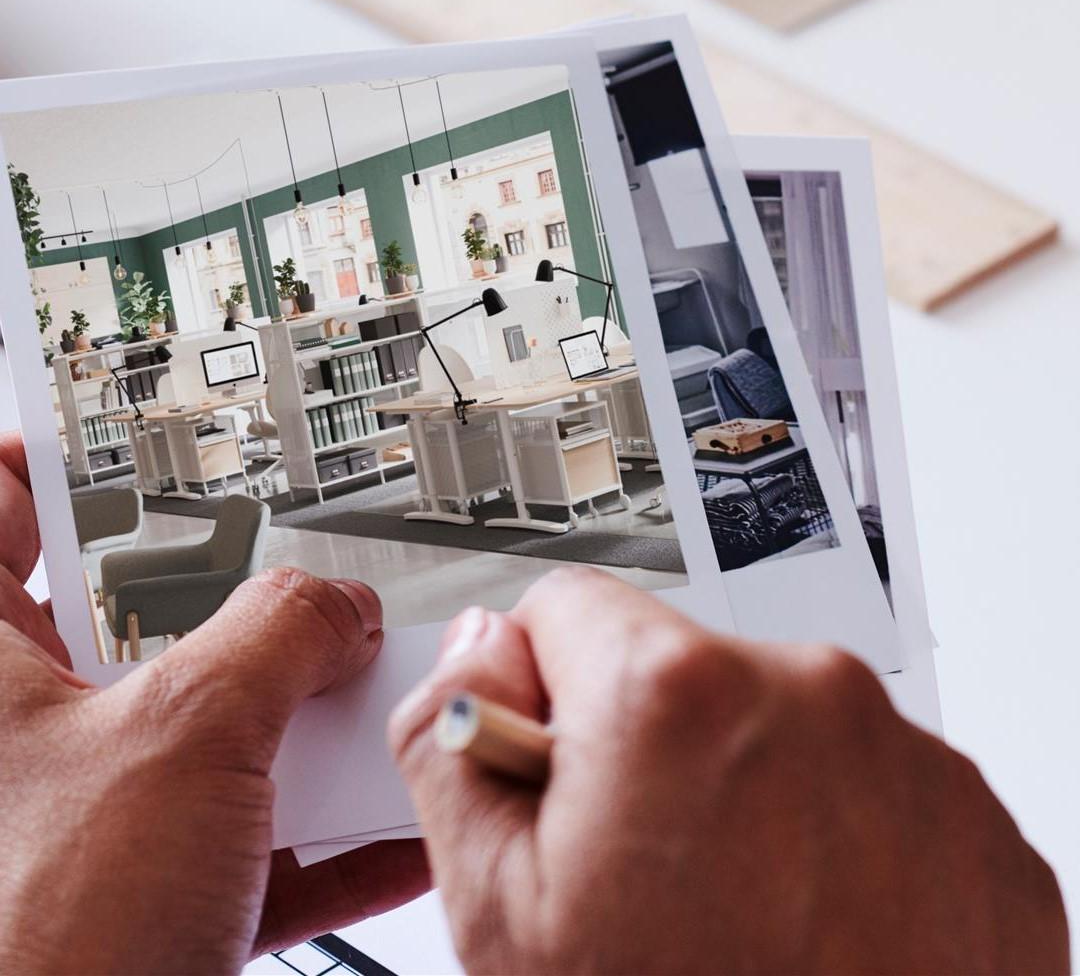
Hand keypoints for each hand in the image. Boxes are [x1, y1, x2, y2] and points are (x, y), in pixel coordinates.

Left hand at [0, 434, 428, 973]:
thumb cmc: (38, 943)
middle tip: (308, 570)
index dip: (52, 454)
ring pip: (226, 730)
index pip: (0, 509)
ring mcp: (103, 817)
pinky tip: (397, 819)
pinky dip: (332, 831)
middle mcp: (37, 733)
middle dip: (247, 601)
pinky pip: (261, 838)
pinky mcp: (158, 895)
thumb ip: (281, 635)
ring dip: (315, 722)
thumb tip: (339, 608)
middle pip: (151, 620)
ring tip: (385, 695)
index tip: (113, 423)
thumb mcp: (186, 733)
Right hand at [391, 567, 1067, 973]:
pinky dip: (831, 830)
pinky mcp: (971, 817)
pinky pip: (864, 775)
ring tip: (737, 908)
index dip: (538, 690)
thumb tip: (476, 654)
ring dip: (742, 786)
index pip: (565, 605)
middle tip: (647, 870)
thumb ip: (452, 743)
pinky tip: (811, 919)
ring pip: (770, 717)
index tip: (562, 765)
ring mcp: (903, 755)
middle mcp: (806, 695)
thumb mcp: (501, 913)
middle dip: (643, 742)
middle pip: (673, 664)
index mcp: (674, 698)